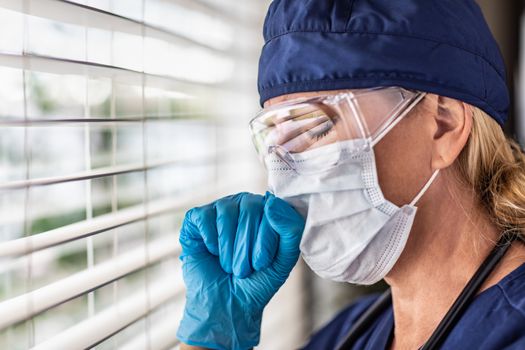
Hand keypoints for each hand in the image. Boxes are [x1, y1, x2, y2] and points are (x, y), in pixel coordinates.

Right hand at [176, 192, 304, 349]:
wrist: (225, 304)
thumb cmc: (256, 281)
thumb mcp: (282, 260)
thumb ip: (290, 230)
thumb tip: (272, 202)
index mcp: (268, 210)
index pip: (272, 208)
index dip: (266, 238)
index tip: (261, 263)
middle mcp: (244, 203)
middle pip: (250, 207)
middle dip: (247, 245)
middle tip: (243, 269)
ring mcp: (219, 209)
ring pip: (226, 211)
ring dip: (228, 246)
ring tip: (228, 265)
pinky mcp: (196, 218)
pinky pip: (204, 217)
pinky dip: (210, 240)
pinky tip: (212, 252)